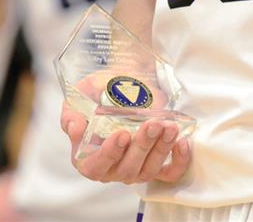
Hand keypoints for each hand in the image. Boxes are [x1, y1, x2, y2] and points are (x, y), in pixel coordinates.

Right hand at [61, 103, 190, 183]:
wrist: (123, 80)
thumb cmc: (98, 91)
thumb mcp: (80, 96)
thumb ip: (72, 112)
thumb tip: (74, 126)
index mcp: (87, 157)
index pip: (94, 167)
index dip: (108, 154)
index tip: (121, 133)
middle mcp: (111, 169)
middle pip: (126, 170)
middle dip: (141, 147)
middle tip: (151, 124)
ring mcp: (135, 169)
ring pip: (149, 170)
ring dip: (160, 150)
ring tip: (168, 127)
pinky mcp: (156, 164)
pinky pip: (170, 173)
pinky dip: (179, 161)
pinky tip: (181, 142)